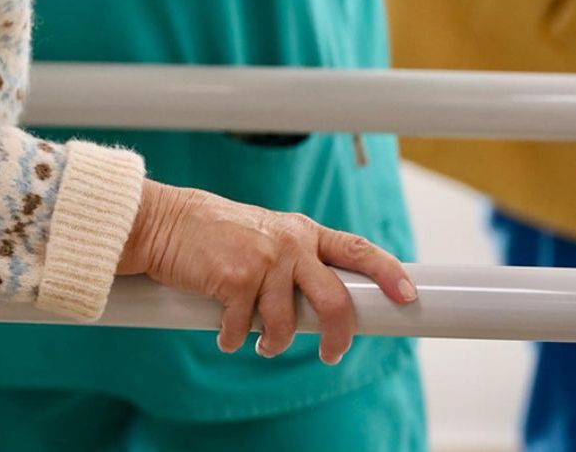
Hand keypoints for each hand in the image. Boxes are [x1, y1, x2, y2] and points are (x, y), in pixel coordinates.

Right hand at [118, 181, 417, 364]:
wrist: (167, 222)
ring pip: (285, 324)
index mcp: (304, 232)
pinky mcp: (234, 280)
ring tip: (259, 342)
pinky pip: (243, 328)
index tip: (408, 295)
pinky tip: (225, 333)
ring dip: (272, 343)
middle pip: (335, 301)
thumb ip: (297, 260)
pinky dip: (233, 339)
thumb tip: (322, 306)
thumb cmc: (217, 233)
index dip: (389, 273)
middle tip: (330, 354)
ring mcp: (264, 262)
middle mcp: (291, 244)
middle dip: (337, 336)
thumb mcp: (267, 234)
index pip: (358, 250)